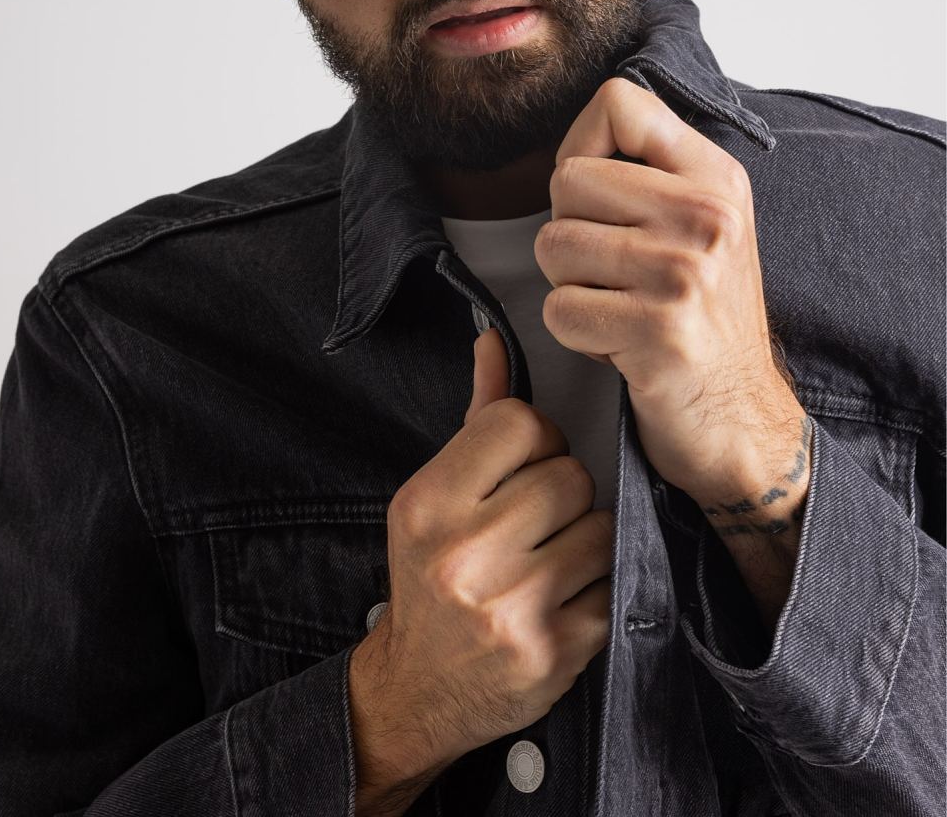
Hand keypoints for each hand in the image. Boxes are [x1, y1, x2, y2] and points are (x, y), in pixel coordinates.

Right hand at [348, 326, 612, 787]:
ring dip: (587, 538)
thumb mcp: (434, 495)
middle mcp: (464, 554)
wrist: (418, 690)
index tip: (524, 465)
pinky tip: (565, 598)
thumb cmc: (429, 578)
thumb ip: (477, 418)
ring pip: (601, 527)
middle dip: (564, 491)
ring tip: (552, 559)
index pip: (519, 422)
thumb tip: (495, 340)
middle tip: (538, 519)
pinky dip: (598, 588)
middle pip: (569, 475)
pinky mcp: (554, 652)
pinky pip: (613, 585)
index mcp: (429, 503)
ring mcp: (511, 607)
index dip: (535, 439)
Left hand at [533, 76, 810, 523]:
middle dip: (570, 232)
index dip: (581, 145)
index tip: (599, 196)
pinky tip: (621, 346)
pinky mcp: (658, 331)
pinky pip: (558, 309)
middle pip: (567, 180)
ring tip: (619, 308)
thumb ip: (653, 171)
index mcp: (716, 177)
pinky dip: (576, 335)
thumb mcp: (703, 225)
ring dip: (570, 287)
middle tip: (614, 273)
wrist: (743, 419)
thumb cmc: (705, 319)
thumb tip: (580, 132)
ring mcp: (684, 272)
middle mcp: (707, 216)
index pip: (619, 102)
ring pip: (553, 246)